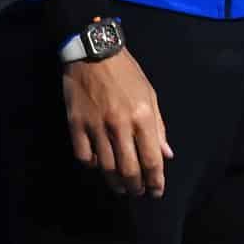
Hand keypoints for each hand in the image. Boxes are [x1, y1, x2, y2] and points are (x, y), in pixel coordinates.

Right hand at [62, 50, 172, 198]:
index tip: (156, 191)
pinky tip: (98, 165)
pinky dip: (92, 165)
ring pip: (106, 168)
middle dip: (135, 187)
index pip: (151, 160)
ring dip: (115, 183)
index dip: (156, 181)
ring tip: (120, 187)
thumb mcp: (150, 94)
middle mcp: (120, 125)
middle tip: (137, 192)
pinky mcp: (76, 124)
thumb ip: (158, 127)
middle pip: (129, 170)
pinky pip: (84, 156)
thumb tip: (166, 154)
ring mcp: (96, 126)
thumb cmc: (126, 72)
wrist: (93, 51)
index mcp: (142, 116)